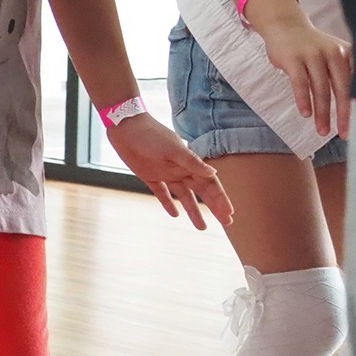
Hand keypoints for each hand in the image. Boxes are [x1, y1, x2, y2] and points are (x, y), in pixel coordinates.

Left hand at [101, 114, 233, 229]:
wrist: (126, 127)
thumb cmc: (151, 136)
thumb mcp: (174, 149)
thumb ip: (192, 162)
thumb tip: (213, 173)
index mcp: (189, 163)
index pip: (210, 184)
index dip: (221, 198)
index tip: (230, 213)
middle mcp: (181, 170)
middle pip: (202, 192)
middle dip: (214, 207)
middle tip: (227, 223)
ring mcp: (166, 174)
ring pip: (184, 196)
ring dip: (193, 211)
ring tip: (202, 227)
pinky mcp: (150, 176)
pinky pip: (162, 193)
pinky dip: (168, 203)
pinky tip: (175, 215)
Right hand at [257, 10, 353, 138]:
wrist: (284, 25)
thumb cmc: (309, 46)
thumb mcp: (332, 54)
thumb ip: (342, 72)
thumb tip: (350, 105)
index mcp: (347, 53)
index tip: (355, 125)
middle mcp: (333, 53)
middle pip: (341, 88)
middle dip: (343, 114)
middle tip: (342, 133)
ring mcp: (312, 55)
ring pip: (320, 89)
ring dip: (322, 112)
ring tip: (321, 130)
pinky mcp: (293, 59)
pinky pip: (300, 84)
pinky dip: (303, 100)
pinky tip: (305, 113)